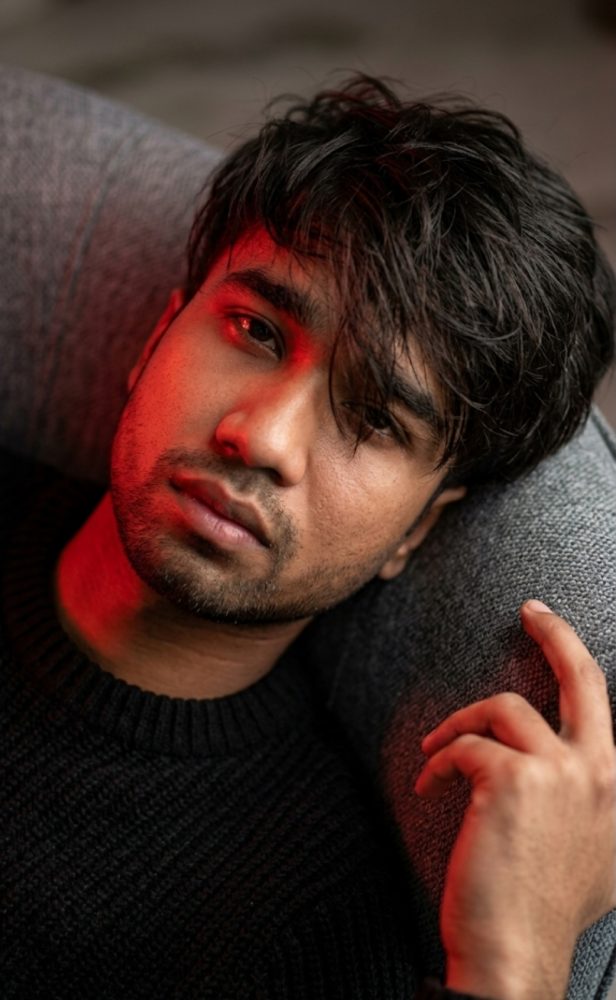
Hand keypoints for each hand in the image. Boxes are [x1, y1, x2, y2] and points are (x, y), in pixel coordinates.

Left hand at [415, 600, 615, 999]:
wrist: (518, 956)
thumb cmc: (544, 910)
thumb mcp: (597, 856)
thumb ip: (594, 806)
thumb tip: (573, 777)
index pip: (602, 701)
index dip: (573, 655)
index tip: (549, 626)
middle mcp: (599, 771)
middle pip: (582, 675)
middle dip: (555, 631)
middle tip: (530, 611)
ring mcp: (560, 772)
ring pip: (502, 709)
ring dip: (460, 726)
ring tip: (437, 756)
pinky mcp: (511, 779)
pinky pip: (463, 746)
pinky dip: (438, 762)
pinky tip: (428, 788)